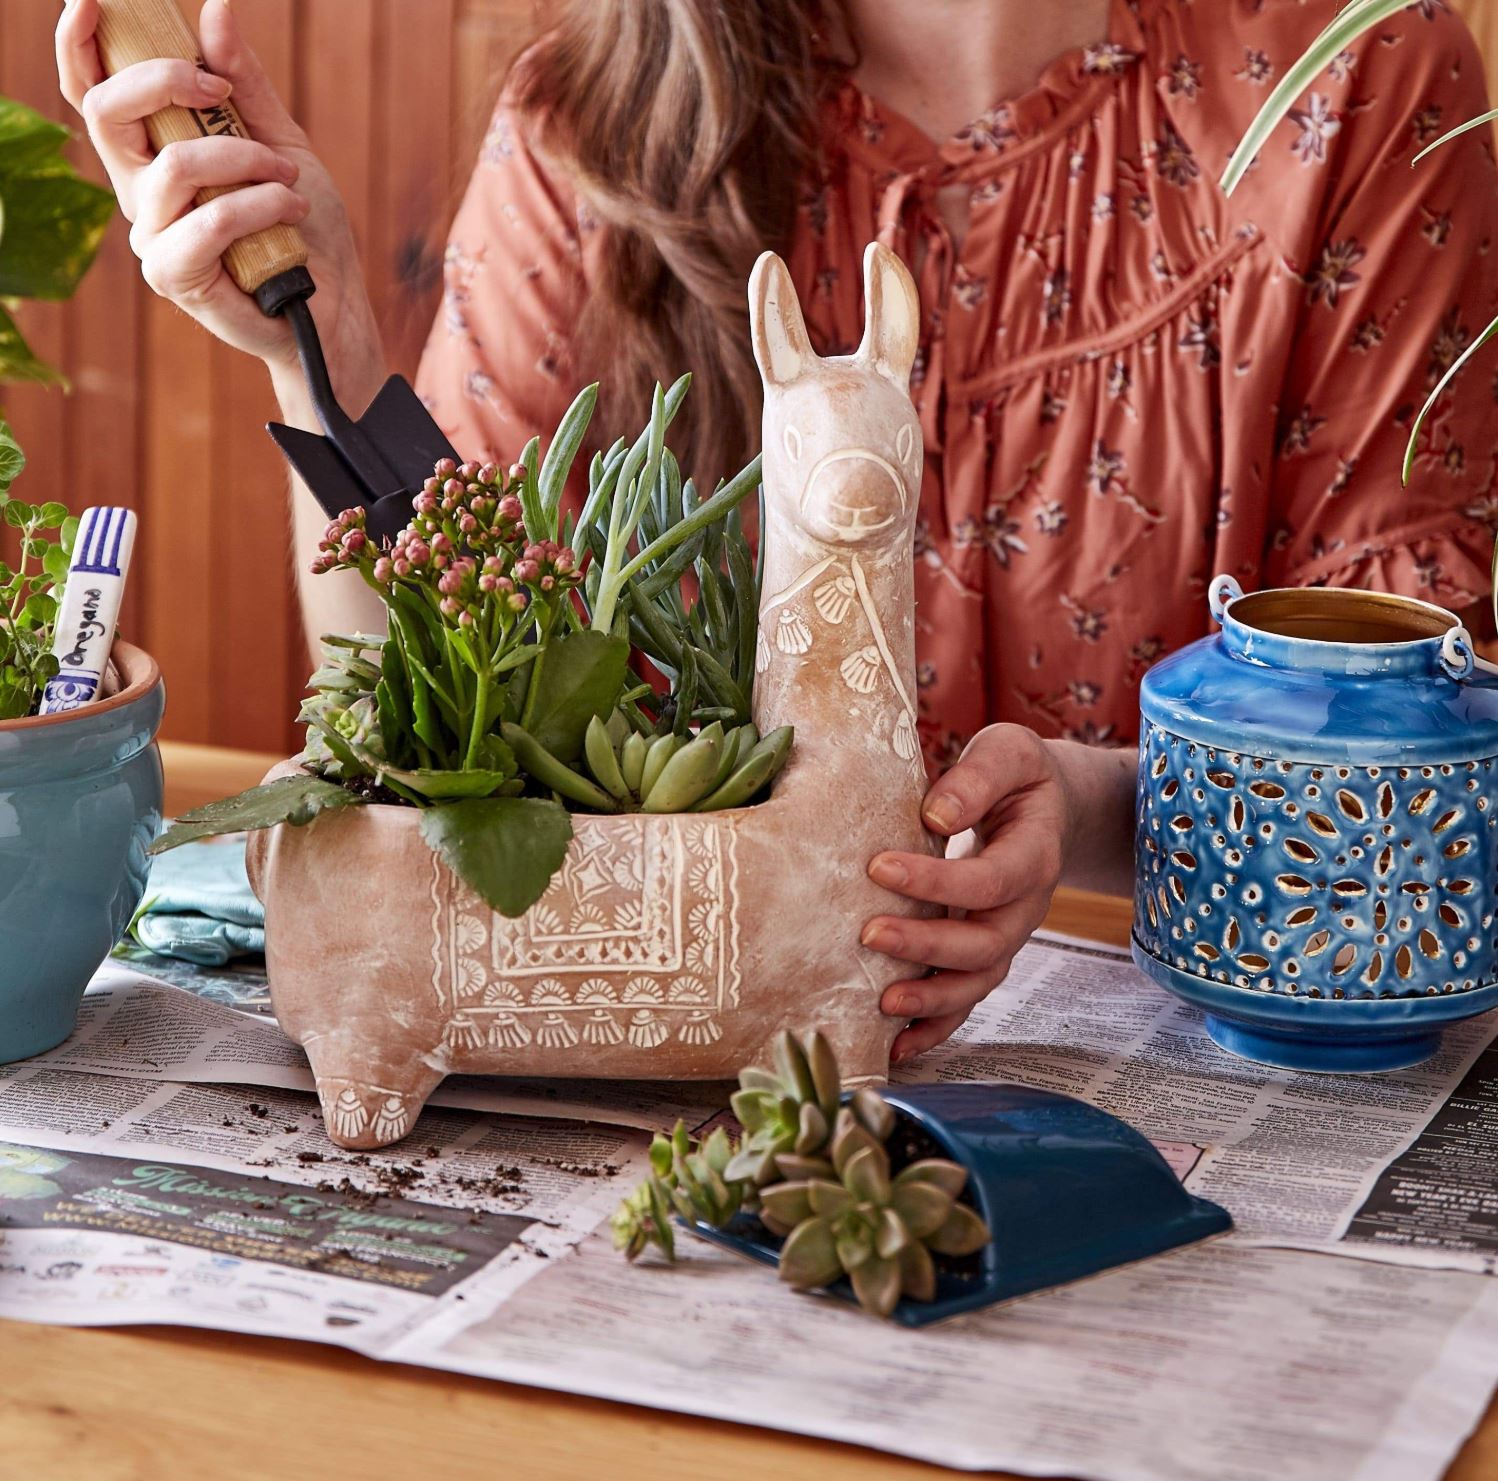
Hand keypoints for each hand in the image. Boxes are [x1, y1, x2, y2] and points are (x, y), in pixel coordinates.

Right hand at [56, 0, 382, 396]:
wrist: (334, 306)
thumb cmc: (304, 228)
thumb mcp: (281, 143)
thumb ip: (246, 85)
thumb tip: (214, 10)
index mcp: (151, 154)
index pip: (92, 91)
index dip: (80, 43)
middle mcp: (140, 192)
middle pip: (107, 111)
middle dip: (163, 78)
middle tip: (219, 88)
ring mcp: (152, 236)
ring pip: (174, 165)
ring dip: (246, 160)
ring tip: (289, 179)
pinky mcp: (174, 275)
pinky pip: (209, 220)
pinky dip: (260, 205)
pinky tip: (291, 211)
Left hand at [862, 725, 1069, 1061]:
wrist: (1046, 806)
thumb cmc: (1016, 776)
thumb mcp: (1008, 753)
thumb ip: (977, 776)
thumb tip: (934, 814)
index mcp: (1035, 854)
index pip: (990, 880)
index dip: (938, 881)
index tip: (878, 866)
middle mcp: (1027, 906)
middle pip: (986, 944)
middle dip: (927, 945)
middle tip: (868, 934)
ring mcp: (1008, 936)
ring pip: (978, 981)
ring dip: (931, 997)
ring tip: (881, 1001)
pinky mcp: (985, 953)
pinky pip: (967, 1000)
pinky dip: (935, 1026)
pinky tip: (894, 1043)